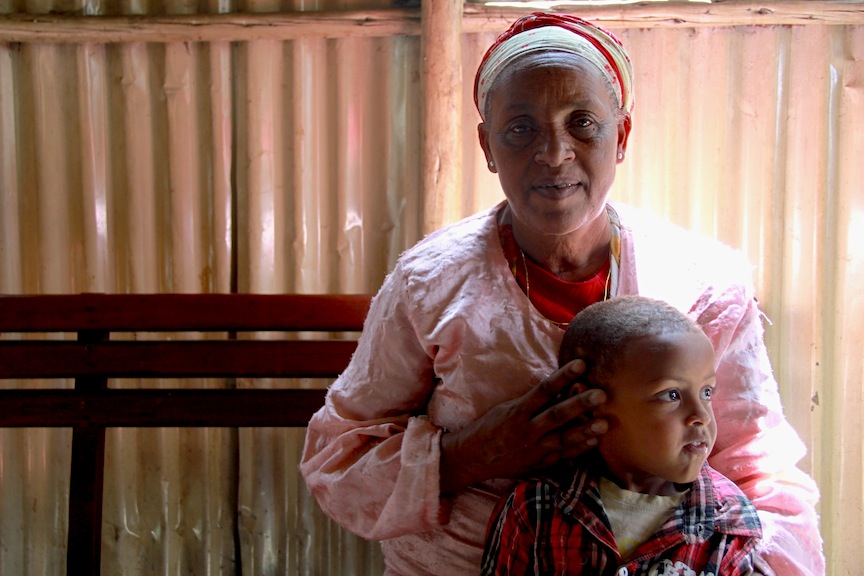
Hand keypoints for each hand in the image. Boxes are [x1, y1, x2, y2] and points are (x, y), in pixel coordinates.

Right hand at [439, 359, 607, 494]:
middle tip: (601, 395)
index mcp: (517, 412)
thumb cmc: (490, 427)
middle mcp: (526, 430)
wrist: (473, 457)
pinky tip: (594, 441)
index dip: (563, 377)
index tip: (581, 364)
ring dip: (584, 431)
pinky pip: (561, 456)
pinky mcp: (537, 464)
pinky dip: (578, 449)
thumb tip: (561, 387)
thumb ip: (532, 402)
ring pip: (562, 439)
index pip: (544, 390)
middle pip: (556, 416)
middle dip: (579, 405)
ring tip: (604, 423)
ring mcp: (533, 450)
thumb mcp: (506, 408)